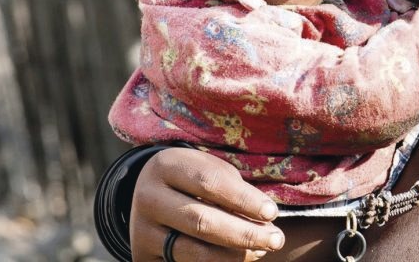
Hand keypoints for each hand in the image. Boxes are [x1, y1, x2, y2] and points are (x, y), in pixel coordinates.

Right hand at [130, 147, 282, 260]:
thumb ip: (233, 190)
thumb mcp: (209, 169)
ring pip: (194, 252)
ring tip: (262, 249)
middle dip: (244, 233)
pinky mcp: (143, 256)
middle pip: (202, 221)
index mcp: (165, 166)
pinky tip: (240, 257)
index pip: (210, 183)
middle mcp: (148, 198)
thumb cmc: (193, 177)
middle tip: (277, 239)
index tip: (272, 212)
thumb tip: (264, 220)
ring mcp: (141, 231)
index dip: (244, 199)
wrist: (150, 193)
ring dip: (235, 255)